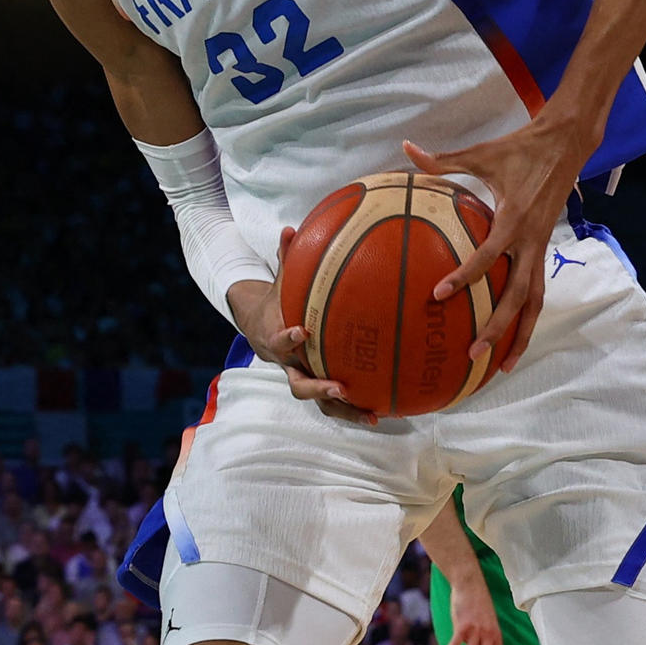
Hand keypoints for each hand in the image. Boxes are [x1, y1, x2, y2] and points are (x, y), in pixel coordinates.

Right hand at [229, 238, 373, 424]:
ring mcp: (304, 379)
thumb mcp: (279, 281)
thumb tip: (288, 229)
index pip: (280, 341)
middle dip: (319, 388)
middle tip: (341, 388)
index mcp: (279, 340)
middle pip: (298, 385)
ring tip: (371, 415)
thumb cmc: (278, 302)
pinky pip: (335, 403)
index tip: (303, 331)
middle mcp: (290, 366)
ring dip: (345, 410)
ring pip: (320, 402)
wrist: (262, 329)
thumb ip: (286, 259)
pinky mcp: (319, 386)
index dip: (289, 338)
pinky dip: (355, 410)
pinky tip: (383, 412)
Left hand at [402, 91, 599, 374]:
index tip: (438, 294)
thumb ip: (443, 158)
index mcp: (514, 219)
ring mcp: (540, 249)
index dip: (464, 277)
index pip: (488, 257)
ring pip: (534, 303)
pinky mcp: (543, 250)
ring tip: (504, 366)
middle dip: (497, 327)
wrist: (567, 144)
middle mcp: (531, 241)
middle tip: (473, 352)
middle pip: (518, 297)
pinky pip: (537, 291)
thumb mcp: (482, 153)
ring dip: (520, 335)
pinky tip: (511, 337)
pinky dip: (526, 316)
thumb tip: (406, 148)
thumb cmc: (521, 148)